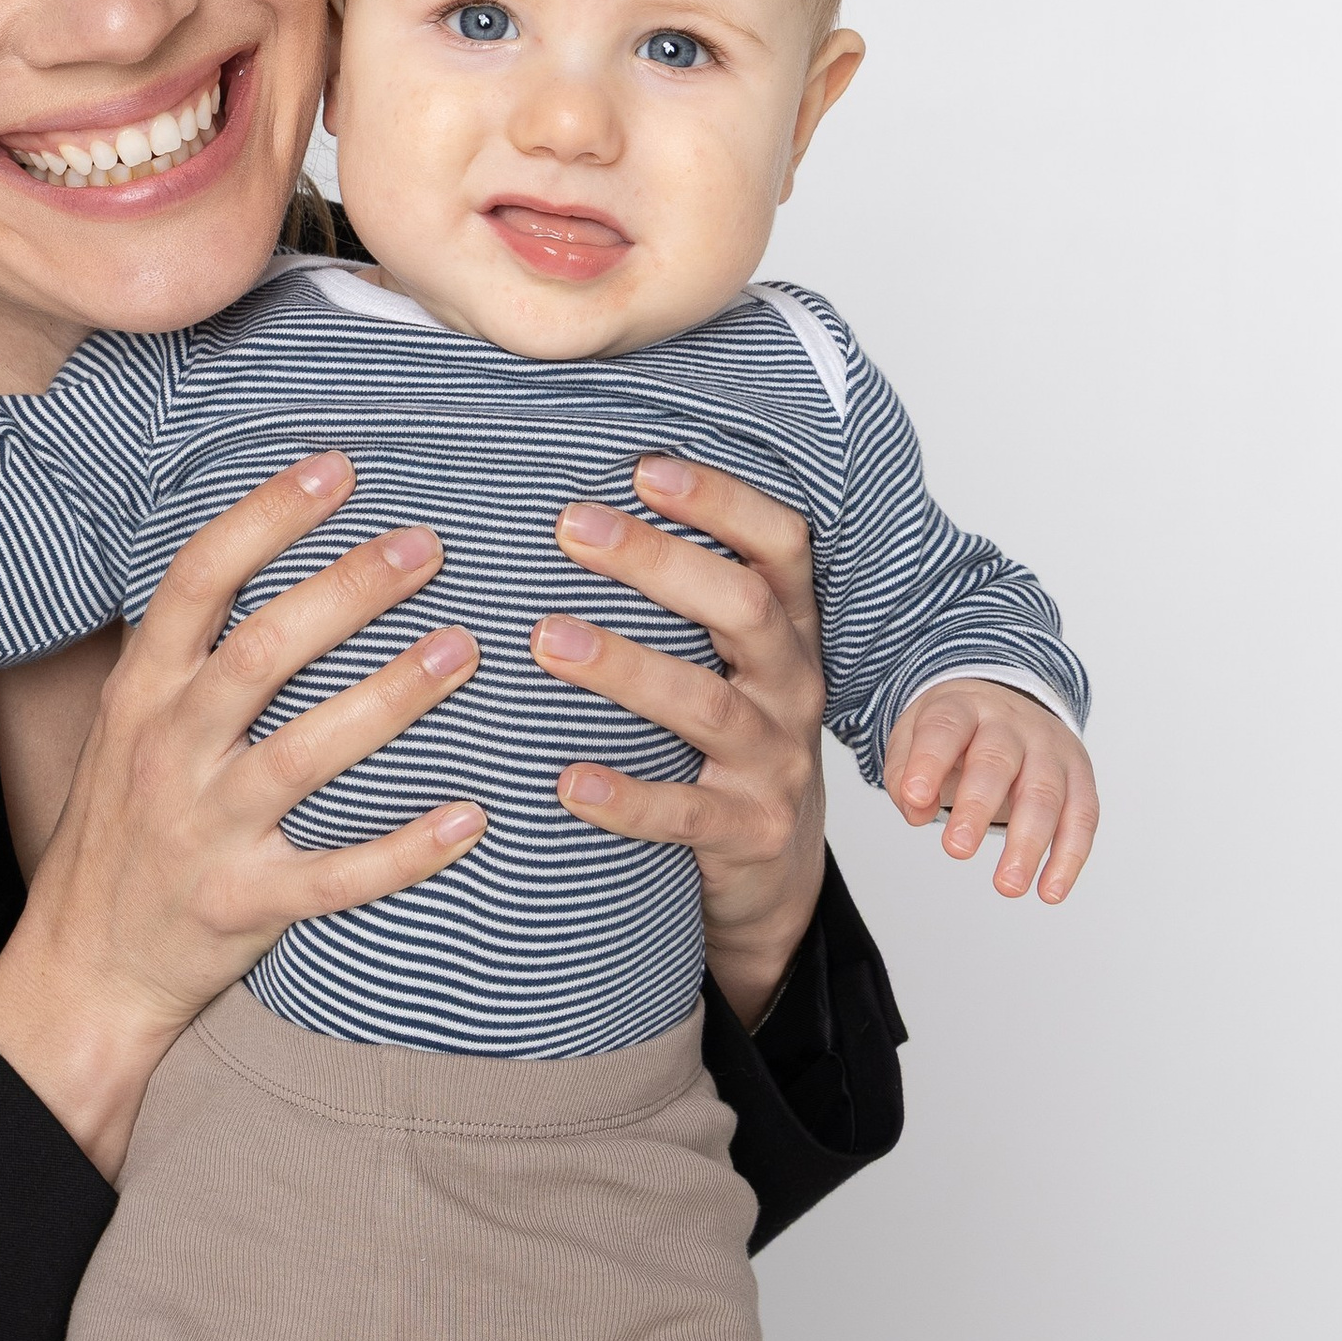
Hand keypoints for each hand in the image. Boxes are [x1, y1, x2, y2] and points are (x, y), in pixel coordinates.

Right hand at [0, 455, 483, 1174]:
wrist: (83, 967)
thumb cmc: (123, 829)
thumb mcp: (130, 723)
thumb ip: (187, 652)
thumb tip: (265, 549)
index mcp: (141, 693)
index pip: (198, 582)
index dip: (267, 518)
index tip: (338, 469)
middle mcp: (169, 751)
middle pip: (261, 653)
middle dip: (347, 592)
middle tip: (427, 546)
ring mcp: (205, 831)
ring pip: (304, 754)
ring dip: (390, 697)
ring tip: (463, 649)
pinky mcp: (245, 904)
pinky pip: (337, 874)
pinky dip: (406, 849)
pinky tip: (471, 817)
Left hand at [529, 453, 830, 1029]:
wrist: (773, 872)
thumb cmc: (726, 741)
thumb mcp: (728, 663)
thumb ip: (685, 596)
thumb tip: (582, 504)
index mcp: (790, 633)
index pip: (780, 547)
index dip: (723, 501)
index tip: (644, 469)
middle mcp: (793, 688)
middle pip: (743, 608)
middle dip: (658, 562)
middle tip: (572, 527)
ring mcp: (775, 763)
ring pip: (706, 706)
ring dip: (624, 667)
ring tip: (548, 638)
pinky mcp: (748, 832)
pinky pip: (684, 813)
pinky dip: (625, 796)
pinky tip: (567, 780)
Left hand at [884, 680, 1097, 901]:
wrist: (1008, 705)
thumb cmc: (956, 733)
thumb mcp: (915, 737)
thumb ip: (906, 772)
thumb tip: (916, 810)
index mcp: (965, 707)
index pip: (946, 728)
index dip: (930, 761)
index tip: (915, 798)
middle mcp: (1012, 723)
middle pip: (998, 762)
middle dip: (978, 806)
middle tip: (956, 849)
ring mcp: (1050, 749)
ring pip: (1045, 794)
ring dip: (1028, 843)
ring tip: (1007, 885)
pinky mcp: (1079, 776)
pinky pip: (1082, 817)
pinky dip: (1068, 857)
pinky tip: (1050, 890)